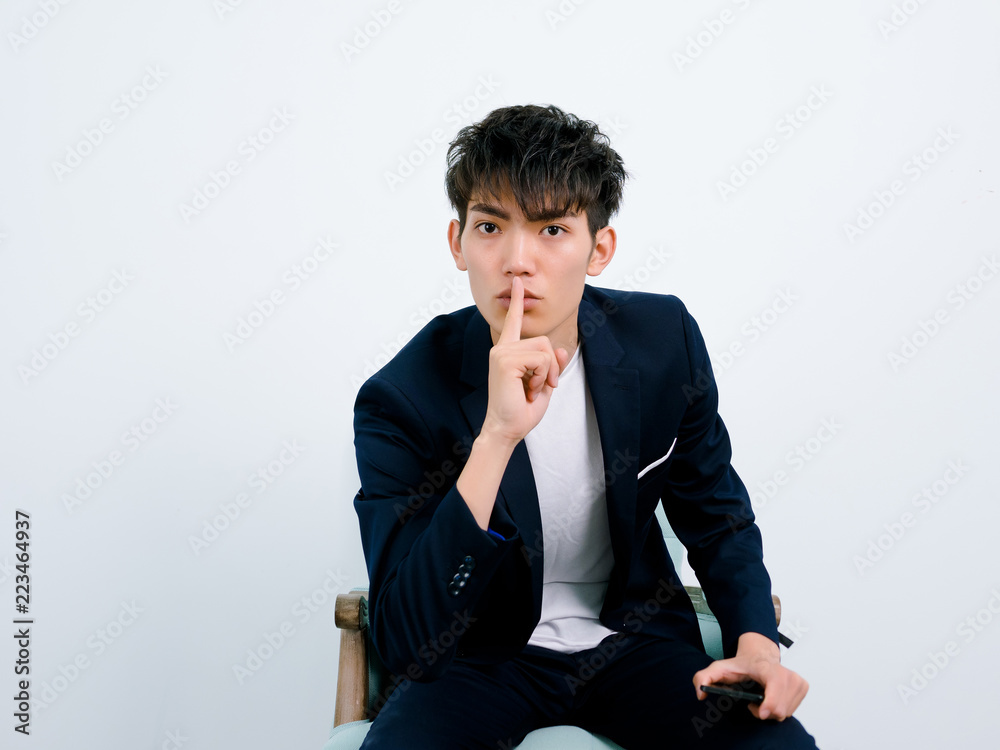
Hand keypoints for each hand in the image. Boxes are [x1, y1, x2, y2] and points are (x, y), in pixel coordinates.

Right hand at [482, 277, 569, 445]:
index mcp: (508, 351)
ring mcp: (501, 352)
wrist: (507, 429)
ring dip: (546, 373)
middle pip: (544, 341)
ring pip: (544, 349)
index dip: (517, 302)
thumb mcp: (544, 384)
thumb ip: (552, 365)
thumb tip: (561, 349)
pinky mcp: (505, 359)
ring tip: (532, 389)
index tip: (518, 282)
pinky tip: (529, 389)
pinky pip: (540, 359)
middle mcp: (502, 348)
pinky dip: (541, 377)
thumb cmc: (521, 410)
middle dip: (552, 366)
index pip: (514, 322)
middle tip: (541, 387)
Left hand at [692, 632, 808, 720]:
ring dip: (771, 712)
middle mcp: (785, 672)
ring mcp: (796, 679)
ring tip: (761, 700)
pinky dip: (780, 709)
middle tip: (753, 704)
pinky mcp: (802, 686)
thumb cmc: (742, 664)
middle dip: (764, 712)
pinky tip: (771, 699)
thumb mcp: (719, 667)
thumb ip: (703, 677)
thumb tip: (700, 693)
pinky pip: (792, 710)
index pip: (776, 684)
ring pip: (786, 711)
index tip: (761, 712)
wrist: (760, 653)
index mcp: (766, 667)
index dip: (771, 702)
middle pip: (780, 707)